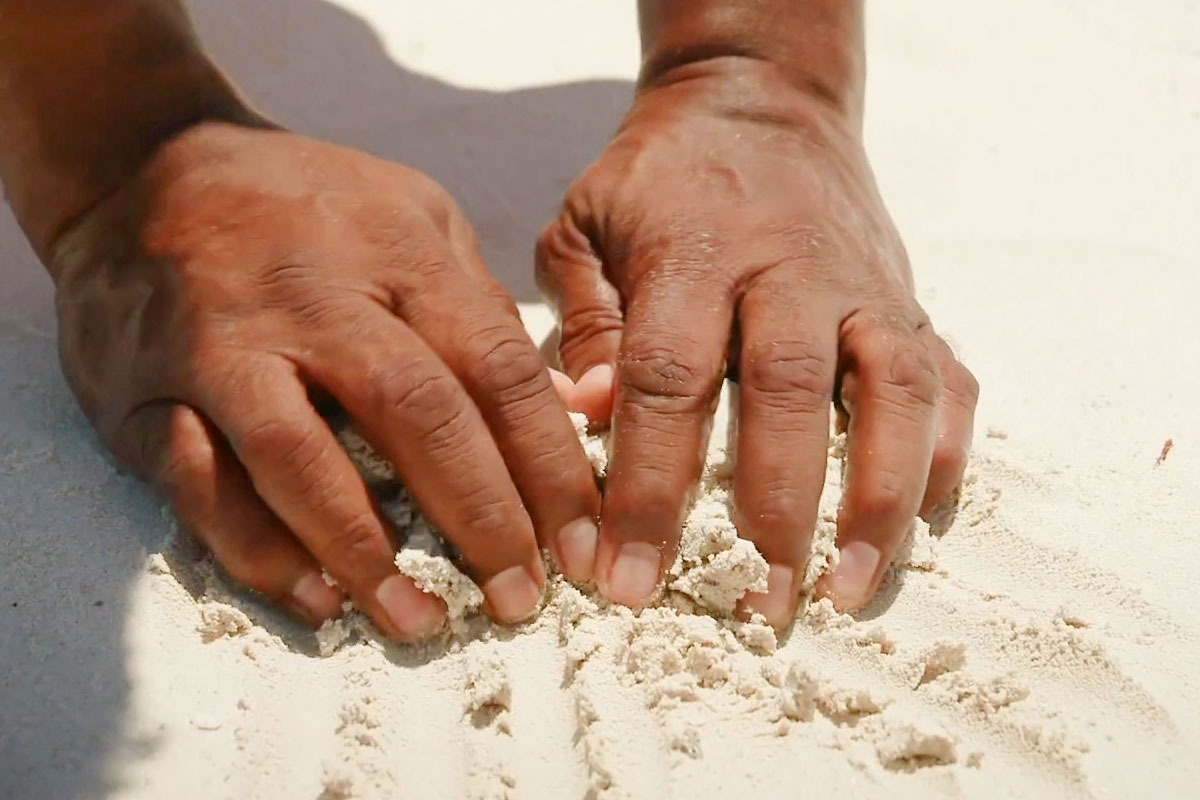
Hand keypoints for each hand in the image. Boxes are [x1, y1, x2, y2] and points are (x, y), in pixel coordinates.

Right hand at [51, 122, 599, 637]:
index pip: (497, 370)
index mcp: (400, 256)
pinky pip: (201, 484)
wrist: (142, 168)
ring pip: (301, 457)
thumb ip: (482, 306)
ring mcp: (226, 347)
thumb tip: (563, 405)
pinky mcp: (149, 393)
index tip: (582, 544)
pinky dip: (258, 551)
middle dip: (481, 518)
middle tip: (522, 599)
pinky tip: (315, 598)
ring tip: (421, 620)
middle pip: (418, 416)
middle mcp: (316, 301)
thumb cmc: (305, 204)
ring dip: (365, 552)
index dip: (550, 467)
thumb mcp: (414, 215)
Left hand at [537, 59, 977, 623]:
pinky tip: (927, 516)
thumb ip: (582, 320)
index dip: (646, 487)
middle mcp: (789, 270)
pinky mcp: (908, 295)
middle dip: (775, 511)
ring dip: (881, 500)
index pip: (665, 383)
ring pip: (893, 393)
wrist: (758, 97)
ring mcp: (862, 283)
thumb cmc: (658, 177)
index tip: (625, 576)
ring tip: (851, 588)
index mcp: (693, 254)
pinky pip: (946, 377)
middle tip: (758, 605)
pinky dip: (946, 449)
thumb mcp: (584, 224)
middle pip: (788, 396)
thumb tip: (585, 416)